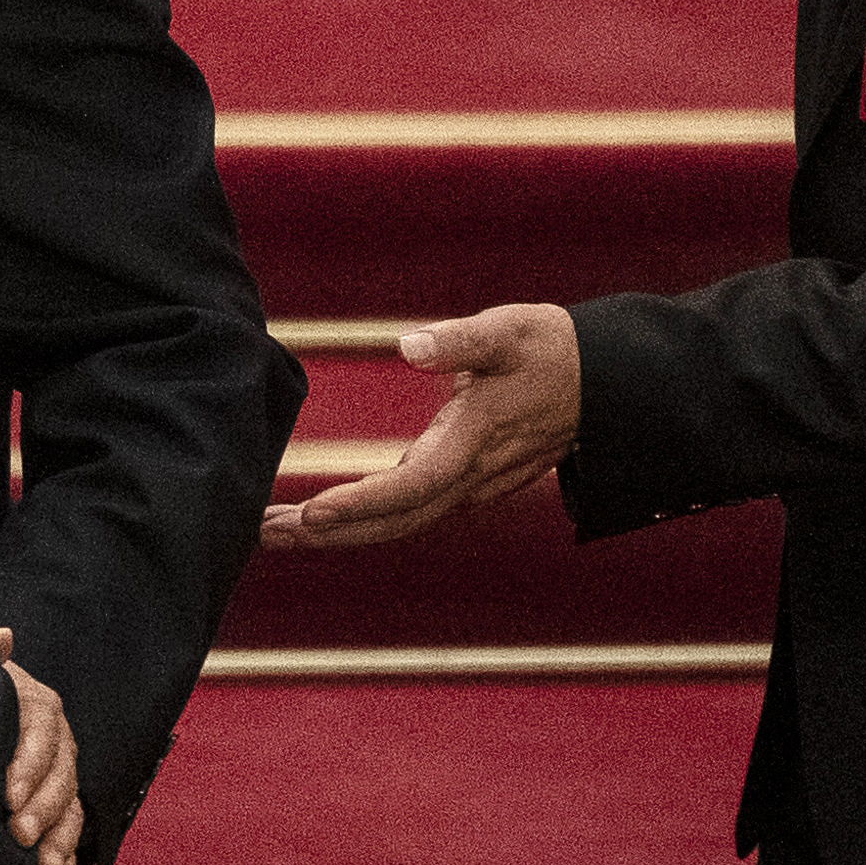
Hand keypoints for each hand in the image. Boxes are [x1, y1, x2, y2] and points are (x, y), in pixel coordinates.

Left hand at [0, 628, 81, 864]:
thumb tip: (5, 637)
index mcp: (31, 701)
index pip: (43, 726)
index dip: (32, 761)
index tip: (8, 793)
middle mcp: (51, 738)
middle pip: (63, 770)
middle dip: (45, 806)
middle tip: (18, 834)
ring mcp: (53, 773)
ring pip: (71, 803)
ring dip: (60, 837)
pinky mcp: (49, 805)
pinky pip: (67, 830)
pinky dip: (63, 855)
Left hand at [256, 304, 578, 549]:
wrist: (605, 384)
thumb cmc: (552, 349)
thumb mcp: (509, 330)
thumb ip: (460, 340)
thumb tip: (409, 346)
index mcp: (473, 442)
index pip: (408, 487)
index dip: (359, 504)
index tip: (311, 512)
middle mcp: (469, 477)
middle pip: (391, 522)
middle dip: (326, 534)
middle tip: (260, 534)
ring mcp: (468, 485)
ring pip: (397, 522)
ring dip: (337, 532)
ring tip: (276, 530)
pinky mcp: (465, 481)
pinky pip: (408, 511)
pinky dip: (365, 519)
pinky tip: (327, 518)